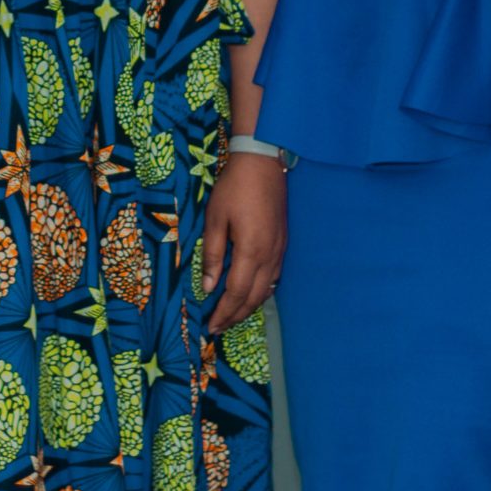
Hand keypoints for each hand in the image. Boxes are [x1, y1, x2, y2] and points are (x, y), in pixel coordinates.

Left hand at [200, 151, 286, 332]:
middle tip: (218, 327)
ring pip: (266, 290)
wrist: (263, 163)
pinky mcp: (283, 243)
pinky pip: (273, 278)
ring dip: (248, 306)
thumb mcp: (215, 220)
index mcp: (251, 252)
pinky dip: (260, 292)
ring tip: (231, 315)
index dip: (223, 312)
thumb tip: (207, 286)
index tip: (211, 326)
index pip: (236, 293)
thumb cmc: (234, 188)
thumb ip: (212, 255)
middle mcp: (270, 256)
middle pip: (253, 297)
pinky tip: (250, 293)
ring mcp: (280, 251)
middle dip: (235, 316)